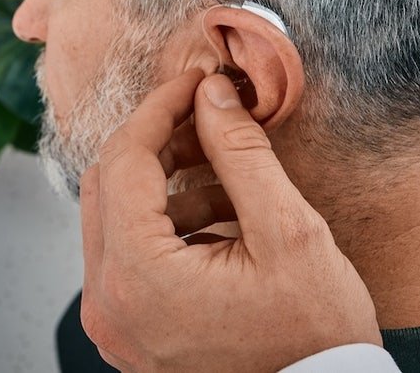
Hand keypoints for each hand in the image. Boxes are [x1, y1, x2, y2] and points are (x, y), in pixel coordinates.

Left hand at [79, 70, 380, 372]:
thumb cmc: (312, 339)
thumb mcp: (289, 234)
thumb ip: (241, 154)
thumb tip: (211, 94)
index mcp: (137, 275)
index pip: (124, 159)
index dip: (160, 107)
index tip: (196, 80)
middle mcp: (107, 301)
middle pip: (108, 184)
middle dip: (159, 141)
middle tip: (210, 118)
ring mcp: (112, 321)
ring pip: (115, 217)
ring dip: (167, 184)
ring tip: (231, 176)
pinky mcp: (128, 330)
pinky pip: (128, 255)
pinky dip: (166, 226)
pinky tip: (222, 219)